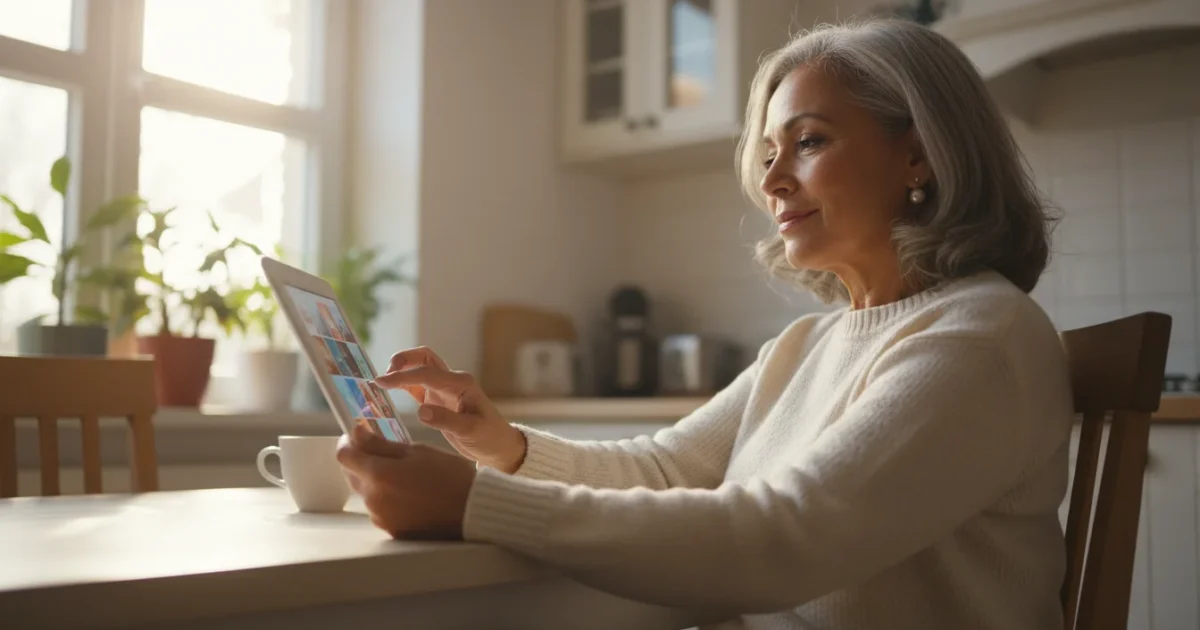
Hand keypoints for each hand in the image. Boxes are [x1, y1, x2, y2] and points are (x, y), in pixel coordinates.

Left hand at [336, 422, 476, 538]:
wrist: (472, 511)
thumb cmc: (448, 475)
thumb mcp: (416, 451)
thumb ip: (380, 444)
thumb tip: (356, 433)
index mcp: (378, 475)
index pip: (344, 456)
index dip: (348, 442)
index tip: (359, 435)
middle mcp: (373, 499)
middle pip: (352, 475)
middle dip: (362, 461)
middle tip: (386, 453)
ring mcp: (380, 518)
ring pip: (366, 492)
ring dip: (375, 481)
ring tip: (403, 475)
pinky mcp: (391, 530)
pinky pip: (379, 509)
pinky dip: (387, 498)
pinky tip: (409, 493)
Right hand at [375, 346, 526, 473]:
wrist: (498, 446)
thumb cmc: (489, 437)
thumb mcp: (471, 431)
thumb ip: (446, 420)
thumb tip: (420, 411)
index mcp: (460, 384)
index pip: (426, 374)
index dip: (402, 376)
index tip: (380, 382)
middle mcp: (452, 381)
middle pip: (424, 358)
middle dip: (403, 360)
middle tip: (383, 376)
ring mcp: (444, 388)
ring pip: (419, 367)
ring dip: (401, 369)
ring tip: (381, 382)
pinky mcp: (437, 399)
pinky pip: (417, 385)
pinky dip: (402, 384)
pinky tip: (388, 391)